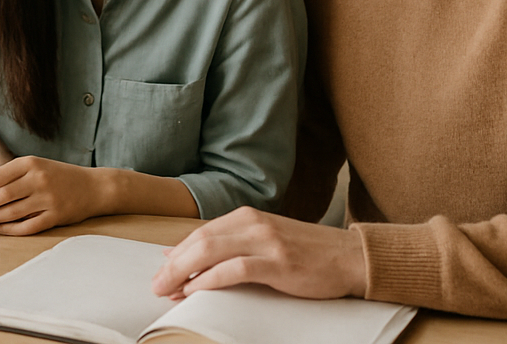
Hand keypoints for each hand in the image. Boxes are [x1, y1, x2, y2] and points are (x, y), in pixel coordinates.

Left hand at [0, 157, 102, 235]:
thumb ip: (11, 174)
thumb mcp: (36, 165)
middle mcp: (38, 179)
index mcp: (30, 163)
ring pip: (10, 212)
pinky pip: (25, 226)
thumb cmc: (60, 175)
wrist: (94, 187)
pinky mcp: (55, 217)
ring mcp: (47, 199)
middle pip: (0, 195)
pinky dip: (6, 229)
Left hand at [150, 207, 366, 300]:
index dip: (177, 253)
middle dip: (173, 265)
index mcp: (247, 216)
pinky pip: (234, 269)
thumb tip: (188, 256)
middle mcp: (253, 223)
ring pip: (211, 251)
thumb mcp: (266, 240)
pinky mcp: (278, 262)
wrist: (351, 256)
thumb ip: (232, 244)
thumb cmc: (307, 253)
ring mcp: (266, 241)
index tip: (161, 272)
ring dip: (183, 273)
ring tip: (168, 290)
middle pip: (200, 241)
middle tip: (156, 285)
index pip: (201, 232)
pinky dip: (209, 279)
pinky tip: (195, 290)